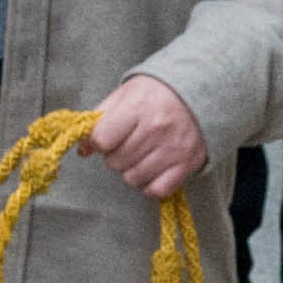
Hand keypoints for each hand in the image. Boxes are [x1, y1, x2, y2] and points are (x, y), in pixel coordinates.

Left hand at [84, 74, 210, 199]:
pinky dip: (150, 185)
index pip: (102, 139)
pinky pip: (156, 190)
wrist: (199, 92)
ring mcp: (173, 149)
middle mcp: (156, 129)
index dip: (97, 142)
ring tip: (140, 154)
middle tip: (127, 143)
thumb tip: (83, 149)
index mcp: (138, 107)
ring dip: (131, 170)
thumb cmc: (156, 93)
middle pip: (115, 161)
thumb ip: (99, 118)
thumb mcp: (125, 94)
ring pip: (133, 178)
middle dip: (115, 155)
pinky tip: (151, 170)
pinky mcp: (187, 164)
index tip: (102, 139)